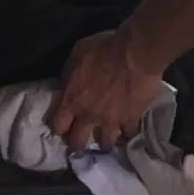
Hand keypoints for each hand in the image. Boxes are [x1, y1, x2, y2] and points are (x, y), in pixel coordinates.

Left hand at [49, 30, 163, 151]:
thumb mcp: (76, 55)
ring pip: (106, 143)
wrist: (135, 53)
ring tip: (108, 139)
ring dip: (105, 141)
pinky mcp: (132, 119)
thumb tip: (67, 86)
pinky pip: (129, 133)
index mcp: (72, 100)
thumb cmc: (103, 49)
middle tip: (81, 142)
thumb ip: (69, 75)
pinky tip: (129, 129)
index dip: (59, 128)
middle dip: (78, 145)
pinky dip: (128, 132)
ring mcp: (111, 120)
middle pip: (78, 142)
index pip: (58, 126)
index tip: (63, 127)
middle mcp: (89, 116)